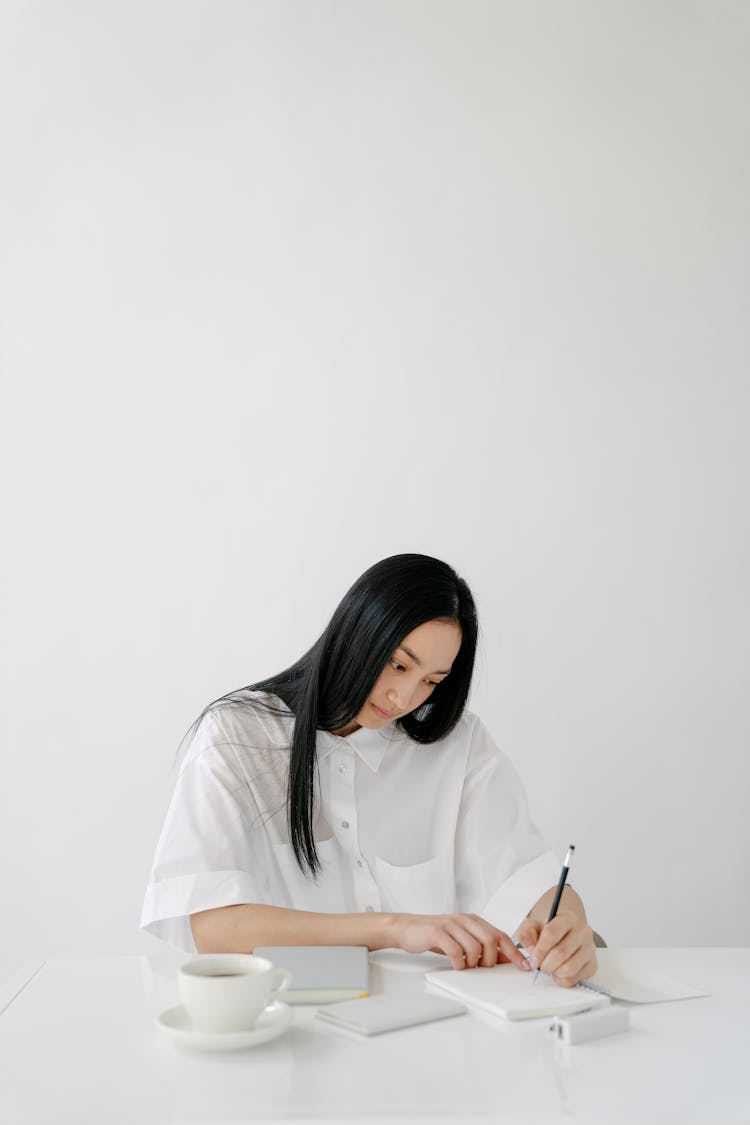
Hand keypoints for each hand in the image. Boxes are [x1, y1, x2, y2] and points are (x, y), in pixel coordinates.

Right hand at [394, 912, 531, 971]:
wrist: (407, 928)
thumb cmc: (436, 936)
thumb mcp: (462, 939)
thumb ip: (481, 947)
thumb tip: (505, 960)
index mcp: (474, 921)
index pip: (501, 935)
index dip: (514, 952)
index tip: (524, 966)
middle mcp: (465, 920)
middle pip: (491, 940)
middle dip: (491, 960)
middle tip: (482, 969)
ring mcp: (451, 925)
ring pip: (475, 947)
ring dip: (473, 963)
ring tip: (465, 967)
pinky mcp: (437, 932)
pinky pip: (455, 950)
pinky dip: (459, 963)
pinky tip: (455, 965)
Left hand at [516, 910, 597, 987]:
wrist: (567, 934)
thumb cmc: (550, 932)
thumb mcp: (534, 927)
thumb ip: (527, 934)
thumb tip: (532, 950)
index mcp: (568, 919)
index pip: (551, 934)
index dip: (539, 950)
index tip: (533, 959)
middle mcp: (582, 932)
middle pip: (560, 953)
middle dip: (546, 964)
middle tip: (540, 966)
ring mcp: (590, 949)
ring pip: (569, 968)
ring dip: (554, 972)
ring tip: (550, 968)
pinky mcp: (592, 964)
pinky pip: (575, 979)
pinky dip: (562, 980)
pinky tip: (559, 972)